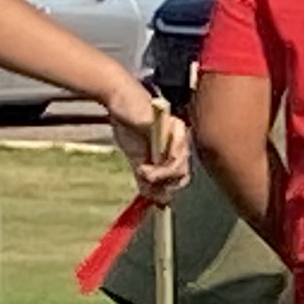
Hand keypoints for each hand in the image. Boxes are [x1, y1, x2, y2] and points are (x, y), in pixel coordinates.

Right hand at [107, 83, 189, 197]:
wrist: (119, 101)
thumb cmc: (128, 124)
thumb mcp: (137, 157)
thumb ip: (147, 177)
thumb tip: (158, 202)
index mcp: (175, 147)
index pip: (182, 176)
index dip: (168, 189)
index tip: (155, 197)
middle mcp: (182, 140)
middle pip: (184, 176)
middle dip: (165, 187)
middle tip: (147, 185)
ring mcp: (179, 133)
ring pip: (179, 168)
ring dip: (159, 178)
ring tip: (143, 173)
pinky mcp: (172, 127)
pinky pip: (173, 156)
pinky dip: (159, 169)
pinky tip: (143, 168)